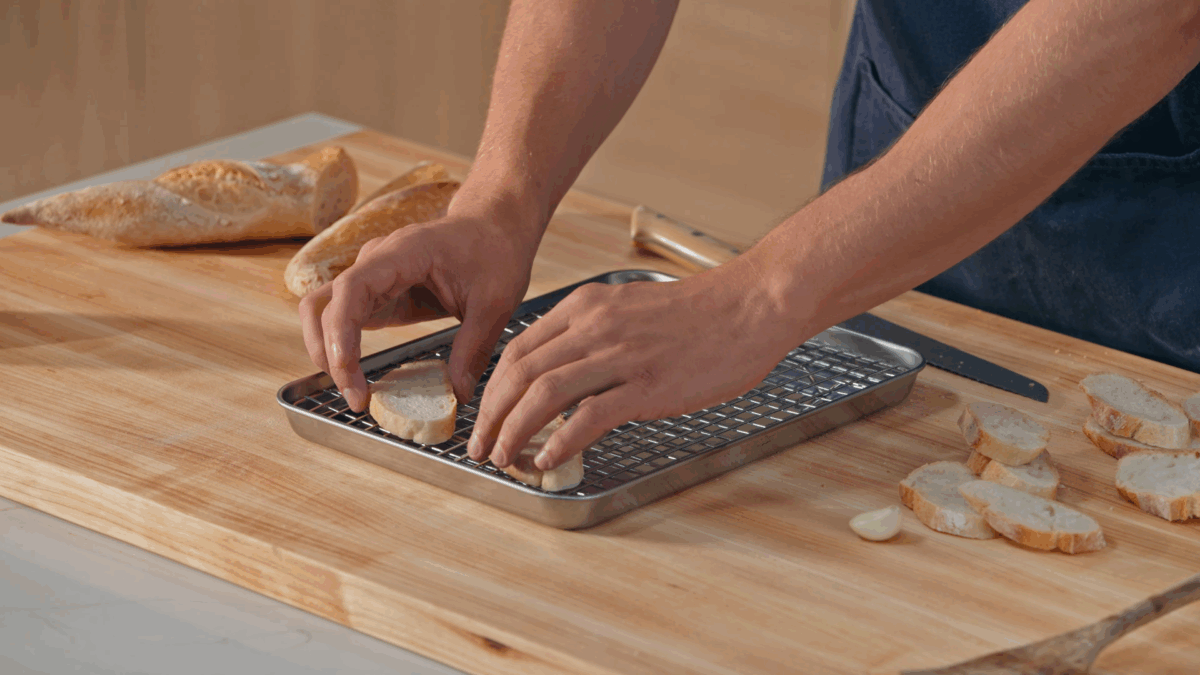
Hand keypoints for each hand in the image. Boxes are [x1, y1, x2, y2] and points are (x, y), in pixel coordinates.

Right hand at [299, 191, 542, 410]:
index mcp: (403, 252)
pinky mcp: (378, 295)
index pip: (352, 288)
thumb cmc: (495, 253)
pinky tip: (361, 379)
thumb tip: (458, 395)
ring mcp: (372, 278)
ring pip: (324, 313)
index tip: (348, 372)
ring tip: (354, 393)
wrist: (493, 227)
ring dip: (328, 352)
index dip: (341, 331)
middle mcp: (376, 261)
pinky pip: (344, 321)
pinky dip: (344, 349)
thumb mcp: (494, 302)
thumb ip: (473, 347)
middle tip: (356, 398)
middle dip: (329, 353)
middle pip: (323, 304)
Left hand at [466, 262, 797, 470]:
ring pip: (544, 394)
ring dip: (515, 432)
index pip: (518, 349)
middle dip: (492, 416)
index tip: (485, 416)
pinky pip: (590, 416)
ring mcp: (621, 355)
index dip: (492, 388)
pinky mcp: (648, 384)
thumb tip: (561, 374)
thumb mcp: (629, 310)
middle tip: (481, 447)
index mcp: (585, 308)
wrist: (751, 306)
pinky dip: (560, 441)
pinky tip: (547, 459)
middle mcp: (594, 326)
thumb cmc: (699, 314)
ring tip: (504, 459)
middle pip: (520, 373)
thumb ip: (592, 335)